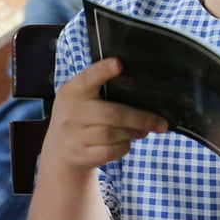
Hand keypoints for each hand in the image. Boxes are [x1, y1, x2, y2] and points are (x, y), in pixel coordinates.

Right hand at [43, 57, 167, 176]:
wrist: (59, 150)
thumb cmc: (79, 117)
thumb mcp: (80, 98)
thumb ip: (99, 89)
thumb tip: (141, 90)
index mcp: (72, 91)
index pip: (88, 78)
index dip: (102, 71)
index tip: (118, 64)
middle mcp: (71, 113)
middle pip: (112, 114)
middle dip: (140, 118)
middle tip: (160, 122)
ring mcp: (74, 136)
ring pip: (113, 134)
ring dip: (133, 132)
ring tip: (144, 130)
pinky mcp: (81, 155)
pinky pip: (110, 151)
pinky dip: (124, 147)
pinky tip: (126, 142)